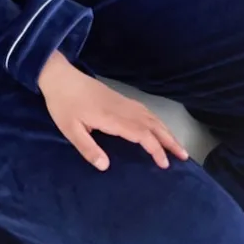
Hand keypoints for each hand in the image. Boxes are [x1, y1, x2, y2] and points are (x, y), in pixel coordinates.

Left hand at [37, 52, 188, 170]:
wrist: (60, 77)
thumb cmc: (63, 104)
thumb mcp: (70, 129)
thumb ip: (87, 148)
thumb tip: (105, 167)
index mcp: (112, 118)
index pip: (141, 134)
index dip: (155, 148)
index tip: (164, 163)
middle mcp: (122, 109)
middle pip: (153, 124)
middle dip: (169, 140)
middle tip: (184, 156)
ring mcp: (122, 101)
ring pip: (151, 116)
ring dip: (166, 130)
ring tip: (177, 145)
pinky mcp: (119, 98)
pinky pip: (144, 109)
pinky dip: (156, 120)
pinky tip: (158, 126)